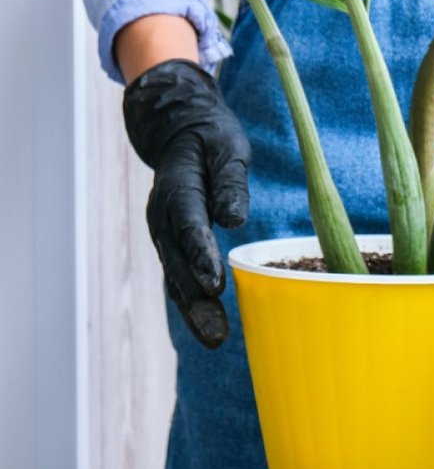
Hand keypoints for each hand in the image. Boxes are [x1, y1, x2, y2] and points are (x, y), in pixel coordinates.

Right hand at [123, 59, 249, 348]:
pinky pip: (180, 275)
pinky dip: (192, 300)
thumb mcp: (228, 148)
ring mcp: (164, 232)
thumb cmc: (211, 138)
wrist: (178, 129)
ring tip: (215, 339)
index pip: (189, 225)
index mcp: (177, 188)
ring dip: (193, 309)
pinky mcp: (173, 242)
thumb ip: (231, 182)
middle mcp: (163, 216)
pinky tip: (210, 327)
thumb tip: (234, 219)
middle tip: (216, 332)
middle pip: (177, 263)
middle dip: (195, 299)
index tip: (216, 284)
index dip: (200, 255)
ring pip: (176, 276)